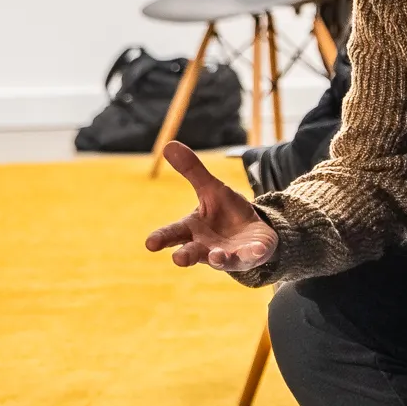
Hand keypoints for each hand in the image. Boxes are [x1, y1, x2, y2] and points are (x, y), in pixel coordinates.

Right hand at [144, 142, 277, 271]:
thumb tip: (168, 144)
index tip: (150, 244)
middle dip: (185, 256)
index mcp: (192, 229)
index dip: (160, 239)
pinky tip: (256, 250)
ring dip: (218, 258)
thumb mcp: (211, 188)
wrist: (252, 230)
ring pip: (219, 260)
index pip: (172, 234)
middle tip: (179, 259)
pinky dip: (253, 254)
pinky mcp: (249, 255)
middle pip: (191, 252)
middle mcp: (206, 246)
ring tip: (216, 256)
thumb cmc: (225, 212)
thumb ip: (192, 170)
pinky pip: (251, 256)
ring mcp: (227, 254)